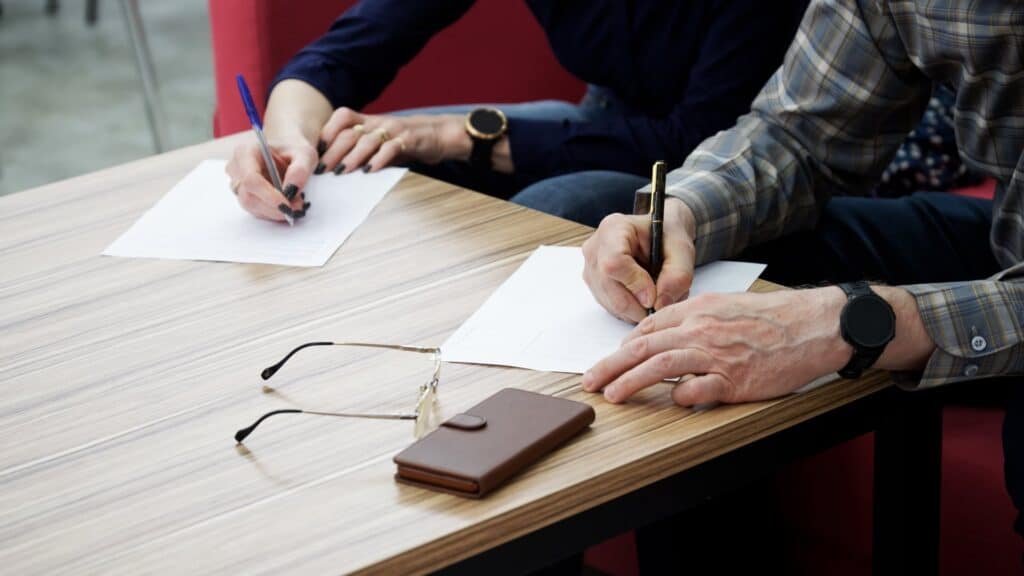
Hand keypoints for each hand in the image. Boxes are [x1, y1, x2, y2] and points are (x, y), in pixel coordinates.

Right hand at [225, 134, 314, 221]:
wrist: (289, 154)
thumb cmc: (294, 151)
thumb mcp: (304, 155)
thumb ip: (300, 170)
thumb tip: (292, 189)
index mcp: (246, 152)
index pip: (251, 178)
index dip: (268, 195)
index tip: (286, 206)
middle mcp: (236, 168)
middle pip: (248, 196)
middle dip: (274, 207)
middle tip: (297, 208)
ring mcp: (237, 183)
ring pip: (251, 206)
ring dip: (274, 211)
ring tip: (295, 204)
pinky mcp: (243, 195)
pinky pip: (255, 210)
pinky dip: (272, 212)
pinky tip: (285, 205)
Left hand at [317, 107, 468, 173]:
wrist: (438, 134)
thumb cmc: (404, 141)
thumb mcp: (380, 142)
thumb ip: (361, 150)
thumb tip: (335, 168)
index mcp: (369, 121)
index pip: (342, 117)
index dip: (327, 131)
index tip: (315, 150)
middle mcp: (378, 122)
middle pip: (350, 133)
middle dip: (333, 151)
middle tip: (322, 168)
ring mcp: (393, 130)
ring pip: (367, 140)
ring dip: (352, 157)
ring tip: (341, 172)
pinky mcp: (408, 139)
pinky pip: (391, 148)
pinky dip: (378, 159)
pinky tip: (370, 171)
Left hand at [581, 288, 852, 405]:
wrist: (810, 325)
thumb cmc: (770, 317)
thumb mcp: (725, 305)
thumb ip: (693, 318)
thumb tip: (662, 333)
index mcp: (696, 310)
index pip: (648, 329)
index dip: (624, 346)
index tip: (611, 360)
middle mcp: (700, 331)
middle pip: (644, 348)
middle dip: (611, 365)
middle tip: (591, 380)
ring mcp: (716, 356)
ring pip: (661, 367)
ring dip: (631, 381)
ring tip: (613, 395)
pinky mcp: (734, 380)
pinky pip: (697, 390)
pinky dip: (681, 396)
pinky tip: (673, 401)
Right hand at [582, 198, 697, 323]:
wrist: (661, 237)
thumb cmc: (669, 237)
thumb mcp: (683, 251)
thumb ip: (677, 276)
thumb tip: (659, 303)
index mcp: (614, 229)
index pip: (614, 263)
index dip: (636, 284)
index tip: (655, 295)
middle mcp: (595, 249)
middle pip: (609, 288)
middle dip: (639, 304)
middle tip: (661, 300)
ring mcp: (591, 269)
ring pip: (610, 303)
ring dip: (638, 308)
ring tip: (654, 292)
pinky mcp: (594, 286)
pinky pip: (611, 309)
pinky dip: (631, 310)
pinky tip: (643, 295)